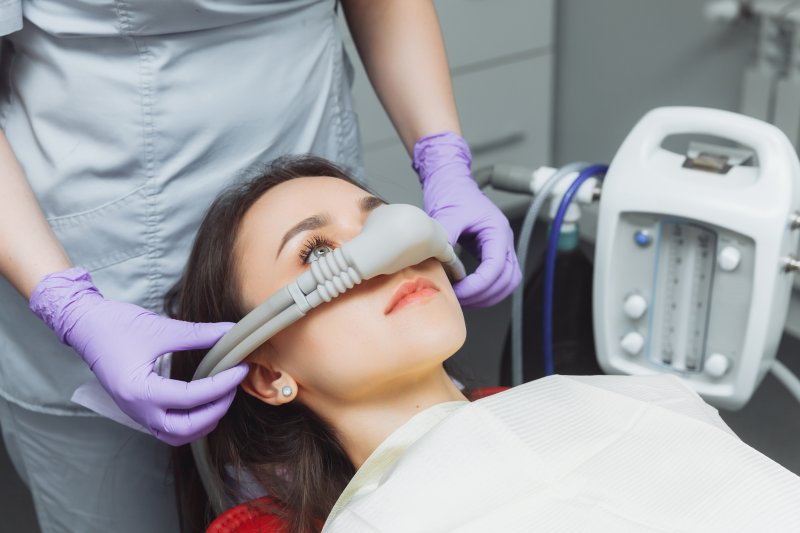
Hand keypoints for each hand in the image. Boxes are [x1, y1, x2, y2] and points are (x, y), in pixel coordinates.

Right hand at [29, 267, 247, 444]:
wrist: (85, 325)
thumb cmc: (115, 325)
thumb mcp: (160, 328)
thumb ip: (198, 334)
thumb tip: (231, 333)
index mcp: (139, 391)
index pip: (190, 398)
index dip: (220, 385)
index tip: (240, 369)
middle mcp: (136, 410)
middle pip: (185, 428)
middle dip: (215, 410)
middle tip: (234, 385)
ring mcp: (136, 412)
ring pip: (176, 435)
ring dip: (204, 422)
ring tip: (223, 395)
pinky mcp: (139, 409)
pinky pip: (168, 428)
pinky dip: (190, 422)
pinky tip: (205, 401)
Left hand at [413, 131, 521, 306]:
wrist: (451, 181)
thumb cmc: (452, 193)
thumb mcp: (446, 216)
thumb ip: (445, 240)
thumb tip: (441, 265)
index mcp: (497, 230)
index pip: (496, 267)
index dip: (478, 285)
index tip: (457, 291)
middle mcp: (504, 240)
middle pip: (507, 280)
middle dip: (483, 294)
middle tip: (458, 299)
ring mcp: (501, 247)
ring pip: (507, 282)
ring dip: (487, 296)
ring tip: (463, 299)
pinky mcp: (492, 252)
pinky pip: (498, 278)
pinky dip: (486, 289)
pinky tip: (467, 292)